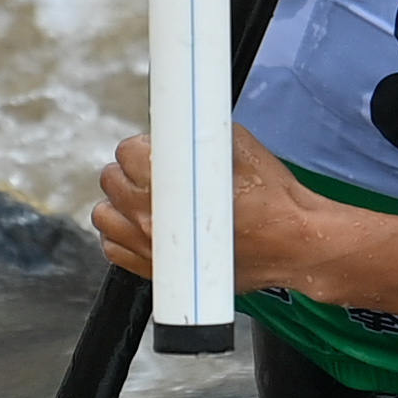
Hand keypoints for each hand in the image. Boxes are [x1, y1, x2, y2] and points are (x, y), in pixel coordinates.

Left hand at [91, 125, 356, 298]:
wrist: (293, 244)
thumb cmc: (273, 199)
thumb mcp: (240, 146)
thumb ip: (201, 133)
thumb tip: (183, 125)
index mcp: (169, 182)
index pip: (127, 151)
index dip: (145, 146)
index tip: (160, 149)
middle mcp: (151, 217)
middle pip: (112, 180)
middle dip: (132, 171)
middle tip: (158, 173)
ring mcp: (150, 248)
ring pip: (104, 216)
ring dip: (121, 204)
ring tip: (147, 201)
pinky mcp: (157, 271)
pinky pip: (114, 250)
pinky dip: (121, 235)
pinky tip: (144, 227)